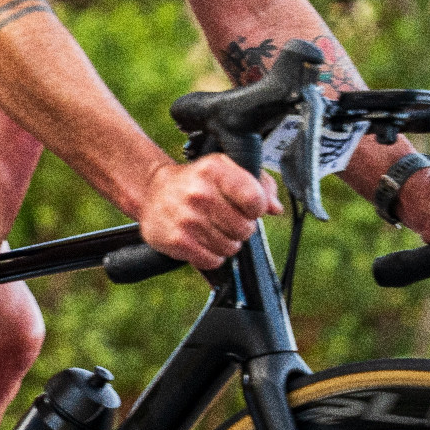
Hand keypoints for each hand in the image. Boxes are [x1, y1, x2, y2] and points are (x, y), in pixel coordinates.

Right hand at [139, 156, 283, 267]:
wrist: (153, 192)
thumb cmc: (196, 182)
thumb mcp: (226, 170)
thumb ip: (258, 184)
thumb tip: (275, 208)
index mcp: (215, 169)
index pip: (255, 200)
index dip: (256, 209)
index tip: (246, 207)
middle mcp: (200, 192)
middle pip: (245, 228)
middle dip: (241, 229)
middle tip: (226, 221)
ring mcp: (187, 218)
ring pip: (230, 247)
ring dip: (226, 244)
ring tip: (212, 231)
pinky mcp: (177, 241)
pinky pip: (212, 260)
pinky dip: (211, 256)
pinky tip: (202, 242)